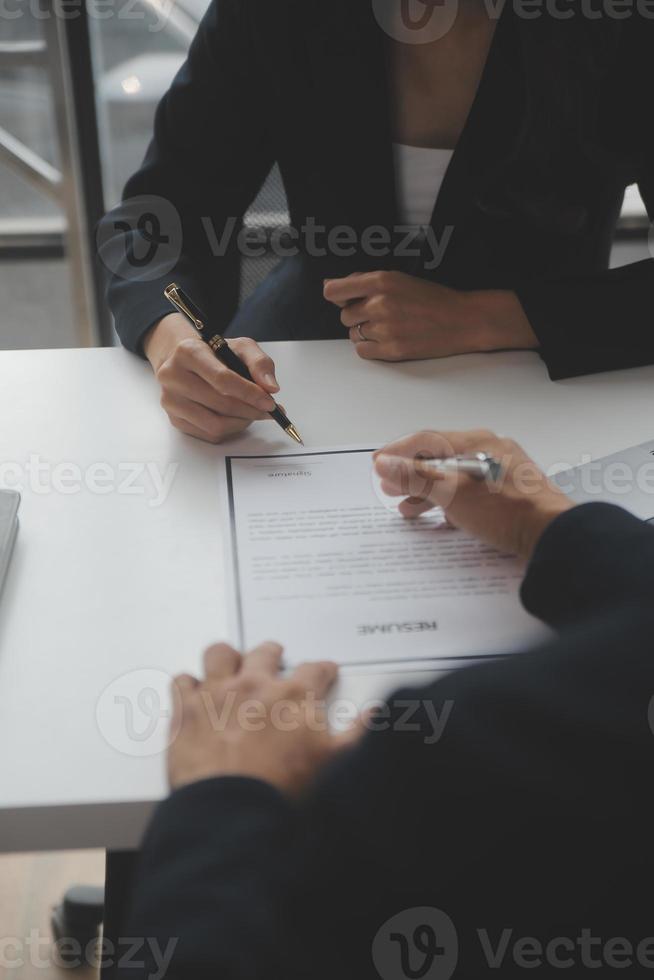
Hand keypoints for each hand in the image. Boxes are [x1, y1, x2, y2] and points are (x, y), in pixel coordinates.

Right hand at [143, 314, 279, 443]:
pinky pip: (209, 434)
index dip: (250, 393)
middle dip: (251, 410)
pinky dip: (230, 429)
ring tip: (252, 412)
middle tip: (269, 410)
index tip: (270, 402)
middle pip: (221, 403)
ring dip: (242, 422)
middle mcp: (173, 376)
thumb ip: (259, 363)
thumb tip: (271, 387)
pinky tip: (236, 417)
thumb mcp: (240, 347)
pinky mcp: (174, 419)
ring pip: (215, 424)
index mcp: (188, 352)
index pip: (222, 379)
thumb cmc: (214, 355)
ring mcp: (170, 400)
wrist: (185, 362)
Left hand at [168, 642, 361, 793]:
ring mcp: (217, 693)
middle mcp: (254, 684)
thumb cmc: (282, 787)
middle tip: (275, 659)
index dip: (322, 670)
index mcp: (293, 695)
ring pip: (219, 654)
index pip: (314, 669)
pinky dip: (188, 685)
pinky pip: (182, 681)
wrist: (231, 811)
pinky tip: (193, 693)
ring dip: (226, 658)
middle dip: (272, 654)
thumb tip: (375, 714)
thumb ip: (357, 733)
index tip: (324, 672)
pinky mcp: (186, 710)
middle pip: (264, 653)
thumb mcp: (334, 763)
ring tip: (230, 665)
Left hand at [323, 271, 536, 361]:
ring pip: (353, 334)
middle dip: (357, 315)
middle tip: (378, 314)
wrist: (462, 319)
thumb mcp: (399, 278)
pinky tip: (387, 340)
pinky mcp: (392, 350)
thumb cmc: (433, 298)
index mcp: (381, 282)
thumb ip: (367, 282)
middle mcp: (380, 304)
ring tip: (388, 327)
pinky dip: (370, 347)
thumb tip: (335, 287)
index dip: (336, 296)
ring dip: (365, 332)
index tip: (341, 298)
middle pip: (344, 315)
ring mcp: (385, 329)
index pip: (334, 290)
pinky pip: (362, 351)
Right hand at [374, 430, 572, 559]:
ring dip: (429, 491)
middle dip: (411, 475)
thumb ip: (415, 476)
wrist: (550, 535)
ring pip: (455, 477)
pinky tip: (443, 517)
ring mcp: (501, 471)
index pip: (426, 440)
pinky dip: (451, 501)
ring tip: (409, 508)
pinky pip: (471, 491)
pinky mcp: (510, 492)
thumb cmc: (505, 510)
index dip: (398, 452)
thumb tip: (385, 463)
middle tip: (390, 488)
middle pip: (440, 458)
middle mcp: (490, 450)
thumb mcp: (450, 492)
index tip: (379, 463)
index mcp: (476, 442)